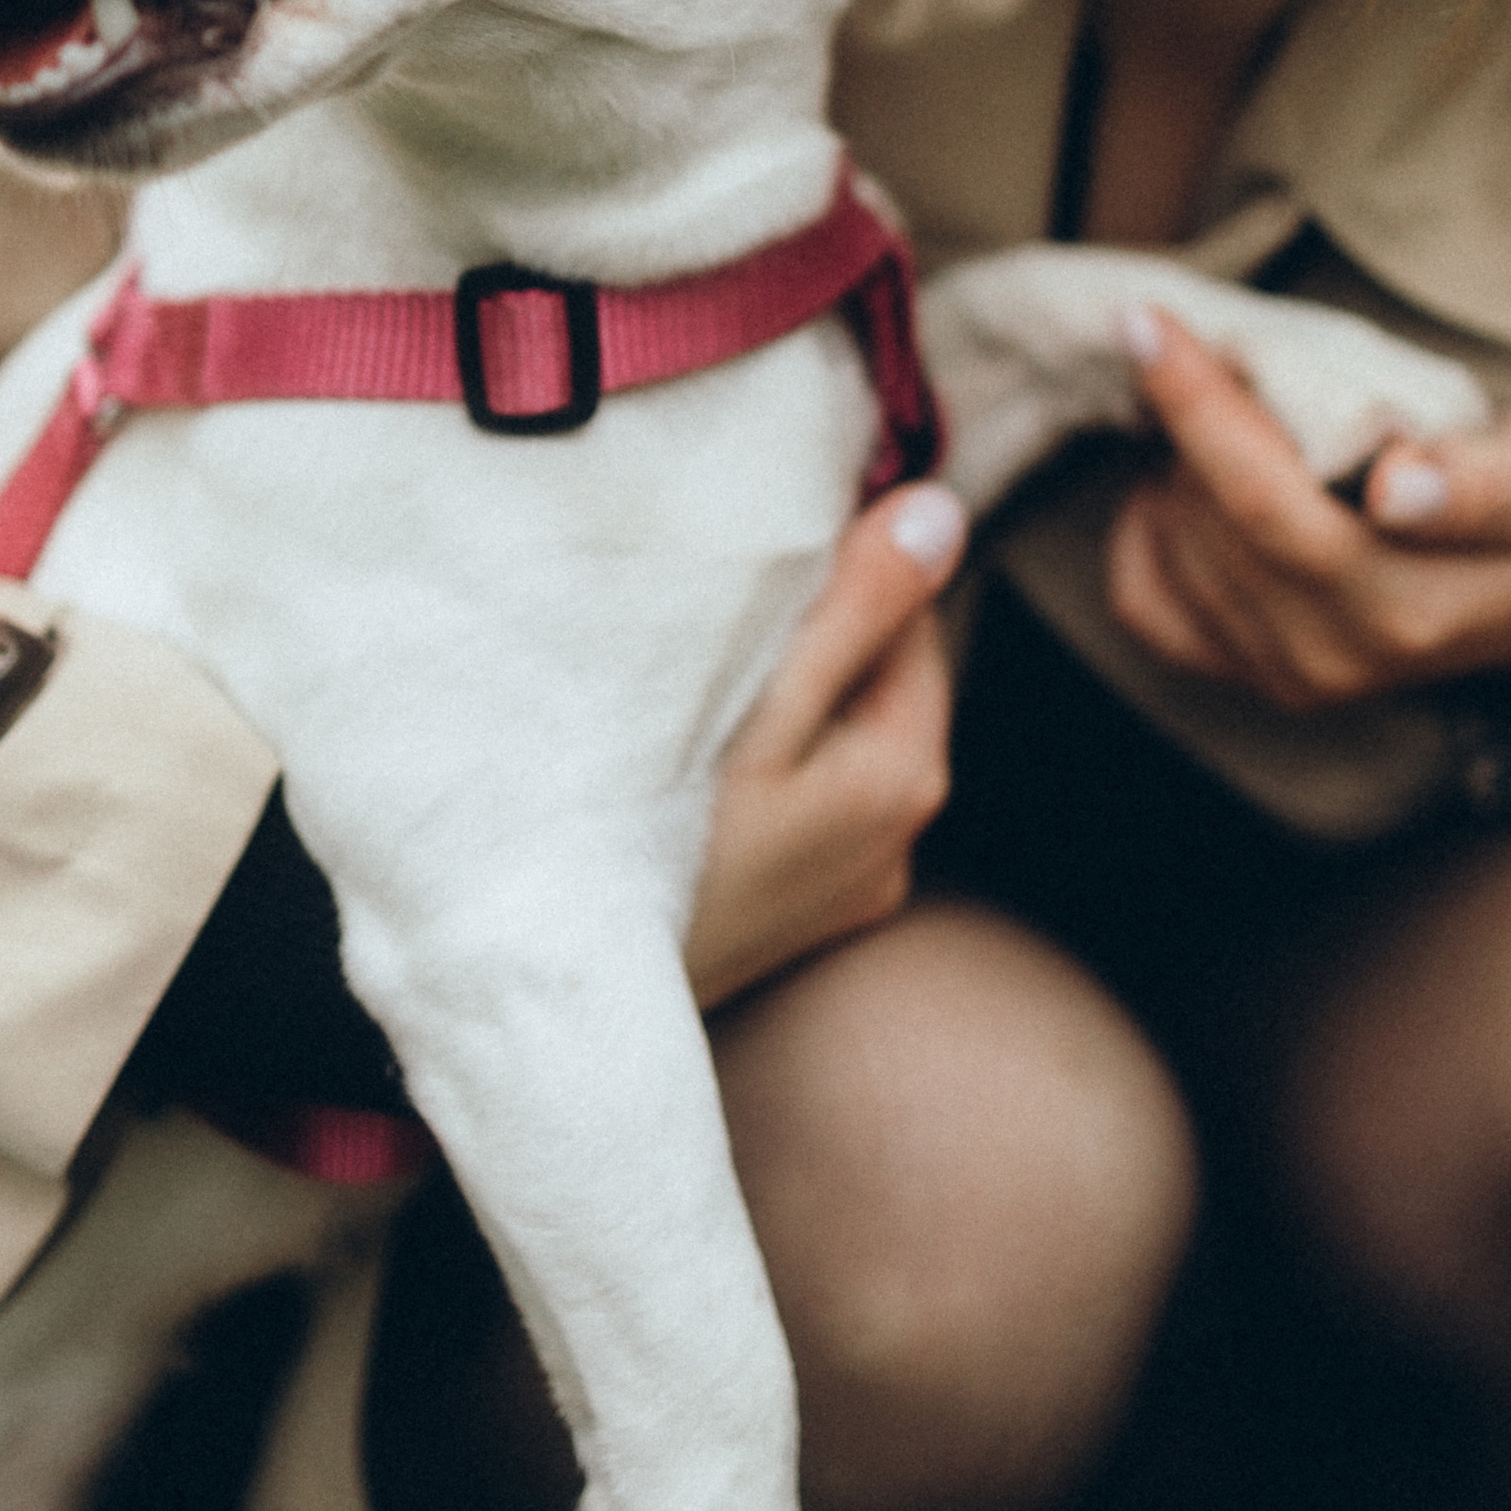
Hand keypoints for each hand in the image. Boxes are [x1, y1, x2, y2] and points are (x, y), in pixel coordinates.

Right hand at [685, 481, 964, 1010]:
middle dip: (812, 633)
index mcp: (904, 775)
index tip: (762, 540)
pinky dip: (760, 760)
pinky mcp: (793, 914)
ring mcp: (846, 886)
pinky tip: (690, 758)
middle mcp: (895, 839)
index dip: (844, 566)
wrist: (569, 999)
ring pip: (831, 740)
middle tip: (714, 605)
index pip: (911, 619)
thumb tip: (941, 511)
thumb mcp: (757, 711)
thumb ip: (852, 609)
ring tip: (694, 674)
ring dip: (781, 695)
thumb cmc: (656, 843)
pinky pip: (798, 799)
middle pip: (873, 681)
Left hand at [1106, 310, 1510, 709]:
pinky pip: (1149, 603)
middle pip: (1209, 521)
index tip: (1148, 324)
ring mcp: (1289, 676)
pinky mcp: (1256, 674)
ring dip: (1180, 466)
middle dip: (1191, 421)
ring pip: (1175, 550)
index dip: (1198, 408)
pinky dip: (1147, 533)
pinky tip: (1186, 483)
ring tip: (1230, 413)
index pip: (1266, 503)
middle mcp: (1331, 657)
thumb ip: (1482, 487)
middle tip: (1218, 351)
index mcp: (1401, 612)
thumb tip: (1395, 485)